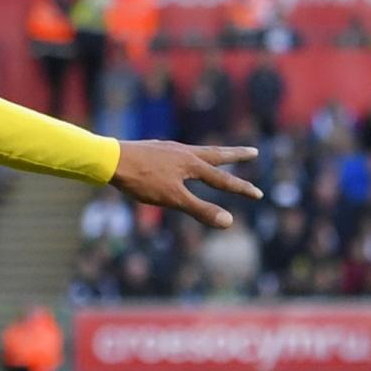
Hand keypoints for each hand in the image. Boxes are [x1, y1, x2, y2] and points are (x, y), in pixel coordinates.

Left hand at [110, 141, 262, 229]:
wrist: (111, 160)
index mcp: (192, 164)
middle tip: (254, 152)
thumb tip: (230, 222)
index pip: (223, 180)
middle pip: (216, 154)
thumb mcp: (173, 199)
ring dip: (214, 153)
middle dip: (236, 155)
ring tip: (221, 153)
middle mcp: (184, 152)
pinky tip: (181, 157)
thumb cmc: (142, 180)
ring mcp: (169, 149)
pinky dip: (190, 155)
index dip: (241, 189)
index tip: (259, 194)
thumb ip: (201, 210)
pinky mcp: (155, 149)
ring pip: (198, 151)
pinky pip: (180, 152)